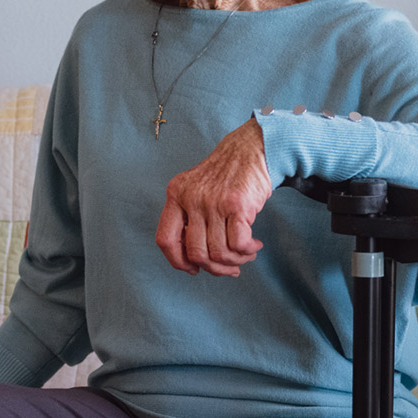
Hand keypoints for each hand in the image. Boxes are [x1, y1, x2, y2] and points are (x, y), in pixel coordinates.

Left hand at [157, 118, 272, 276]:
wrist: (249, 148)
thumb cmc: (224, 175)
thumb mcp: (194, 189)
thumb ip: (188, 218)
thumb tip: (194, 260)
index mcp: (175, 195)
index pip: (165, 240)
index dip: (178, 262)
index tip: (193, 269)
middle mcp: (191, 198)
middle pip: (196, 253)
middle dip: (215, 268)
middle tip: (230, 267)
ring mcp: (214, 202)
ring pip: (219, 252)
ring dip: (236, 260)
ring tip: (245, 254)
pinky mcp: (237, 204)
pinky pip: (238, 244)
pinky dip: (246, 251)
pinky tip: (253, 246)